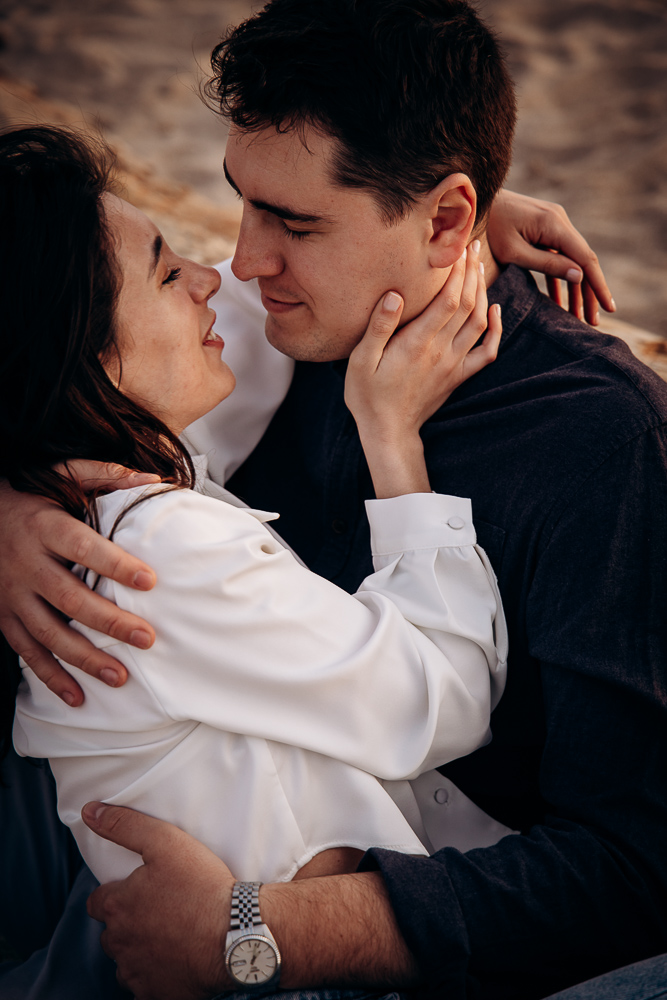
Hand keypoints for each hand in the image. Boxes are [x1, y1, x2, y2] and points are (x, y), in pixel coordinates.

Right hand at [0, 461, 159, 706]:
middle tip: (146, 638)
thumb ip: (104, 476)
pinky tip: (78, 696)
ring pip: (48, 632)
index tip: (149, 580)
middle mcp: (26, 564)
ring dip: (84, 657)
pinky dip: (50, 676)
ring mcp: (12, 594)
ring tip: (120, 676)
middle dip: (108, 621)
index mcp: (45, 527)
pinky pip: (27, 651)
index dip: (114, 564)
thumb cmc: (31, 496)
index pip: (82, 547)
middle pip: (68, 597)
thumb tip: (152, 481)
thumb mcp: (61, 476)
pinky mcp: (5, 617)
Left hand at [83, 802, 232, 999]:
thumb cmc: (202, 886)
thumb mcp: (164, 841)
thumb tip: (90, 812)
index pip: (97, 902)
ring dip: (139, 950)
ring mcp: (136, 972)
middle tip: (159, 910)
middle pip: (112, 933)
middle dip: (127, 923)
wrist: (236, 932)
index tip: (137, 890)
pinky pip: (145, 986)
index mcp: (117, 906)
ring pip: (127, 961)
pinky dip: (155, 975)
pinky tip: (175, 960)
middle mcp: (120, 942)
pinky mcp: (155, 993)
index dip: (115, 894)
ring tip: (170, 934)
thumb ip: (125, 825)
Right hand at [345, 241, 500, 497]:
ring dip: (483, 292)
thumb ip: (379, 327)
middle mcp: (441, 351)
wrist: (389, 433)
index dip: (456, 271)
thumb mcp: (360, 361)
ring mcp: (453, 364)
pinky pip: (486, 352)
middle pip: (467, 304)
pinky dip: (496, 330)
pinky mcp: (457, 376)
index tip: (458, 246)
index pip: (447, 299)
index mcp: (417, 343)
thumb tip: (395, 294)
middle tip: (472, 245)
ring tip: (479, 268)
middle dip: (472, 272)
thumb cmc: (368, 396)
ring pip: (479, 322)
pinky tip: (496, 312)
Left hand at [487, 189, 614, 325]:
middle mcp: (559, 220)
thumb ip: (547, 264)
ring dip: (575, 289)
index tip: (609, 309)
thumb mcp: (514, 252)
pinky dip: (560, 278)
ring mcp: (553, 223)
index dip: (599, 285)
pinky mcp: (544, 229)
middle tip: (594, 322)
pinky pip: (558, 256)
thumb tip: (579, 277)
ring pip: (571, 260)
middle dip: (590, 293)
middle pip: (582, 261)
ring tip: (578, 317)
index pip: (585, 259)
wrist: (475, 202)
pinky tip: (561, 302)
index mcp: (554, 224)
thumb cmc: (488, 227)